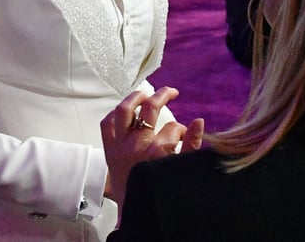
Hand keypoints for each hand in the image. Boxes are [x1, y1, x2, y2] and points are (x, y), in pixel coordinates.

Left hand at [100, 87, 203, 209]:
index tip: (183, 135)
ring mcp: (121, 145)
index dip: (182, 129)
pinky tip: (124, 110)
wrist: (136, 212)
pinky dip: (113, 114)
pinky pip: (106, 124)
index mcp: (158, 151)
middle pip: (151, 108)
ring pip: (124, 110)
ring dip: (135, 97)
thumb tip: (198, 122)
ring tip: (146, 92)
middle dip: (164, 95)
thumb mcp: (180, 169)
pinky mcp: (108, 150)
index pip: (174, 127)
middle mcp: (138, 144)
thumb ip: (192, 146)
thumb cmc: (158, 190)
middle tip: (172, 91)